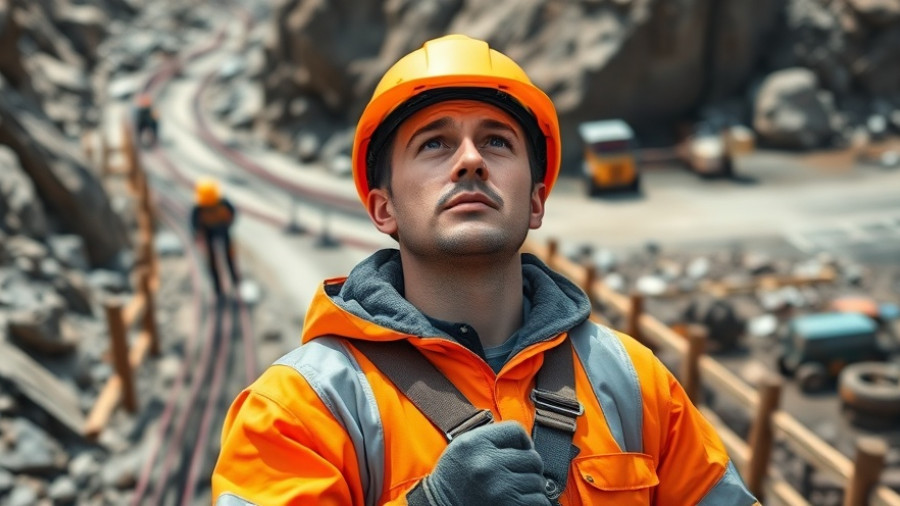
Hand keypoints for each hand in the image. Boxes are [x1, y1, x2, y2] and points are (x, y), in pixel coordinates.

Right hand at [414, 421, 550, 505]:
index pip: (516, 430)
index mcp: (475, 443)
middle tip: (515, 474)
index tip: (519, 450)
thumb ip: (490, 438)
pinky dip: (532, 501)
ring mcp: (499, 488)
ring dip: (530, 486)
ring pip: (537, 481)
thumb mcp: (463, 447)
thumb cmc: (452, 479)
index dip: (523, 441)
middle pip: (532, 457)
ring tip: (513, 489)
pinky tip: (517, 499)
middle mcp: (487, 464)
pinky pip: (538, 501)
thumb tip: (524, 441)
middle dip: (528, 467)